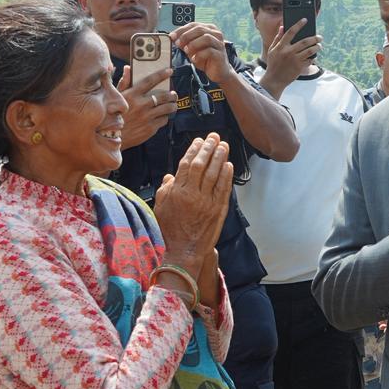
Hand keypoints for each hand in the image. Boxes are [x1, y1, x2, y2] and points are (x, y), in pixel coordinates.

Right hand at [117, 64, 176, 147]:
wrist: (110, 137)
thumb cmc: (112, 115)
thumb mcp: (115, 97)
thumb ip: (124, 82)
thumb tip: (128, 68)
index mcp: (132, 95)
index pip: (150, 81)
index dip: (161, 74)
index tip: (169, 71)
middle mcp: (141, 105)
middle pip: (164, 96)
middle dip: (172, 94)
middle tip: (173, 94)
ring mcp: (147, 117)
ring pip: (167, 108)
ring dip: (172, 105)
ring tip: (172, 105)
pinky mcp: (150, 129)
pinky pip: (164, 120)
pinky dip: (165, 117)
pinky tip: (163, 116)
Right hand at [155, 133, 233, 276]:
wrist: (183, 251)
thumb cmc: (169, 231)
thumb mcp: (160, 207)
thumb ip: (165, 189)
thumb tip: (170, 176)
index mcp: (177, 192)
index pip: (187, 164)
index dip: (194, 150)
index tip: (199, 141)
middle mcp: (193, 195)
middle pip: (203, 165)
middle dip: (209, 148)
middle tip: (214, 137)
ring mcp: (207, 202)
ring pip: (215, 174)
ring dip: (220, 157)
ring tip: (223, 145)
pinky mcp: (218, 210)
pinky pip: (224, 189)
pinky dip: (227, 176)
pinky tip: (228, 165)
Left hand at [170, 23, 231, 81]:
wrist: (217, 71)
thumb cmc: (205, 58)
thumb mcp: (192, 48)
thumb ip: (185, 42)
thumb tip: (173, 37)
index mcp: (209, 29)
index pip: (193, 25)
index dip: (181, 30)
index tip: (172, 36)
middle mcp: (216, 34)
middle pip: (200, 29)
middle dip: (186, 36)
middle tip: (178, 44)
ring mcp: (219, 44)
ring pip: (206, 38)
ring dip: (193, 44)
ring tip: (186, 51)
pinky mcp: (220, 55)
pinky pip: (210, 51)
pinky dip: (199, 55)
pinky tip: (194, 59)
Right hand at [259, 20, 321, 97]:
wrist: (275, 80)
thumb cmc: (273, 63)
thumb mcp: (272, 50)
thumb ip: (278, 38)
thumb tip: (283, 27)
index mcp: (281, 46)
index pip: (290, 32)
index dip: (298, 24)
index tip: (305, 20)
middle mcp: (288, 52)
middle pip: (305, 41)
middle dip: (314, 38)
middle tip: (319, 37)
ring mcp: (294, 60)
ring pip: (310, 51)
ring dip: (317, 47)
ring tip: (319, 46)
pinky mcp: (299, 68)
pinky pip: (310, 60)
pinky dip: (313, 57)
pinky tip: (314, 56)